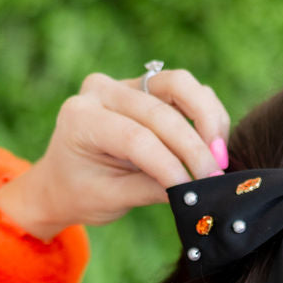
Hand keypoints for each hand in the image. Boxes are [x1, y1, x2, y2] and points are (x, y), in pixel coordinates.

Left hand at [0, 68, 231, 239]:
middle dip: (193, 146)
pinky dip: (206, 113)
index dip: (169, 163)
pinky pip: (186, 90)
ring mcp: (126, 84)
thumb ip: (150, 190)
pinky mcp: (148, 86)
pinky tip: (214, 144)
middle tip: (214, 177)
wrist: (63, 181)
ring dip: (207, 119)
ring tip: (218, 156)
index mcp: (81, 118)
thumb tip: (195, 191)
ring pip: (179, 85)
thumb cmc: (80, 193)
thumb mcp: (109, 199)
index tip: (194, 188)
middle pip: (160, 109)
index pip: (134, 137)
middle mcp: (101, 91)